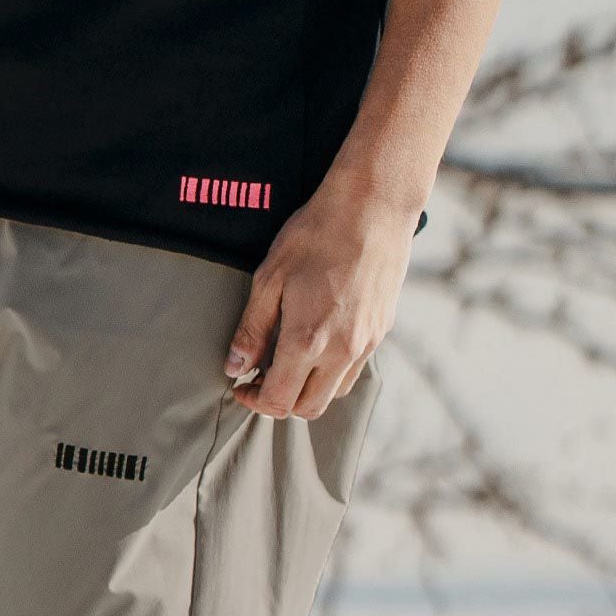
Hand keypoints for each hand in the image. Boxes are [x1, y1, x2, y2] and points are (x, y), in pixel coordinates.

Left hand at [225, 172, 420, 419]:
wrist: (374, 206)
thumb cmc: (317, 235)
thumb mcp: (269, 278)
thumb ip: (251, 330)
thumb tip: (235, 366)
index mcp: (307, 342)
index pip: (277, 401)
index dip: (254, 401)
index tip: (242, 384)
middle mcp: (340, 352)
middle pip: (307, 408)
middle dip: (280, 402)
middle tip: (262, 377)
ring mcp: (365, 345)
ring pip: (334, 395)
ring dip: (307, 390)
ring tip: (289, 362)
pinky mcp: (380, 332)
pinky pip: (353, 371)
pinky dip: (331, 373)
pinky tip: (318, 346)